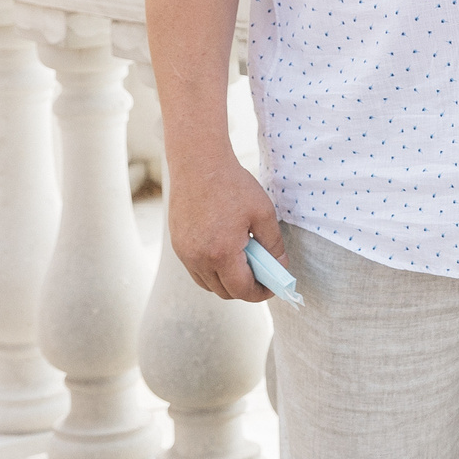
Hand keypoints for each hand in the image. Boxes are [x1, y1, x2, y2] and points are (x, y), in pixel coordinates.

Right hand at [167, 148, 283, 301]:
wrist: (199, 165)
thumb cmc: (233, 186)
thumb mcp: (263, 213)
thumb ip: (273, 244)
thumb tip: (280, 266)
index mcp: (221, 253)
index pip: (241, 290)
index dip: (260, 293)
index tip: (273, 287)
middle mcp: (198, 259)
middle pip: (223, 292)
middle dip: (245, 289)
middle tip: (263, 275)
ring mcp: (184, 253)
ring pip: (207, 284)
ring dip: (227, 282)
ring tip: (246, 263)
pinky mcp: (177, 245)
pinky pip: (196, 270)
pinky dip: (212, 271)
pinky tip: (228, 254)